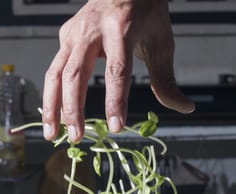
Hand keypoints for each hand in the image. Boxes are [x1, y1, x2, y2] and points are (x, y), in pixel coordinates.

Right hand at [42, 0, 194, 142]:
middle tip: (77, 138)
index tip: (116, 126)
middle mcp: (92, 30)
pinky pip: (54, 70)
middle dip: (74, 110)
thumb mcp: (161, 42)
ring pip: (56, 74)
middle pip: (76, 75)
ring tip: (51, 134)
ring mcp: (74, 33)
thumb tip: (185, 108)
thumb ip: (166, 79)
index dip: (115, 101)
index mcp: (121, 28)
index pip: (117, 71)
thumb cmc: (144, 12)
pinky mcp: (64, 37)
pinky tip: (53, 116)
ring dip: (52, 107)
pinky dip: (51, 95)